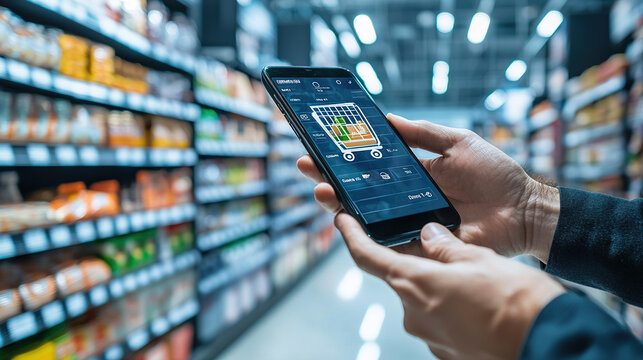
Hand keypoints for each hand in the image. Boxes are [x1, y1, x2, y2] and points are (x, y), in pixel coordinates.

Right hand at [297, 113, 559, 261]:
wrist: (524, 210)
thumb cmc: (496, 173)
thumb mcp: (458, 142)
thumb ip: (423, 133)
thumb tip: (387, 118)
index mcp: (411, 176)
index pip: (369, 167)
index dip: (344, 159)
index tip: (320, 147)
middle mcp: (404, 201)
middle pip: (359, 194)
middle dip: (331, 180)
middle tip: (308, 169)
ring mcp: (410, 225)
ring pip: (367, 220)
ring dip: (340, 206)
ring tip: (322, 192)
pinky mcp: (421, 247)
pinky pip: (389, 244)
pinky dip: (367, 237)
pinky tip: (348, 223)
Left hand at [335, 213, 563, 359]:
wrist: (548, 345)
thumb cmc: (516, 300)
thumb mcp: (480, 258)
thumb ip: (446, 246)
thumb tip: (429, 235)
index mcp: (415, 284)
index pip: (367, 256)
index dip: (351, 235)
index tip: (341, 218)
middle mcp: (414, 314)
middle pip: (401, 276)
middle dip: (415, 260)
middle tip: (443, 246)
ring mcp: (429, 336)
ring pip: (423, 297)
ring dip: (437, 283)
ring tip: (474, 275)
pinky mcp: (446, 350)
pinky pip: (439, 317)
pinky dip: (449, 303)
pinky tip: (478, 299)